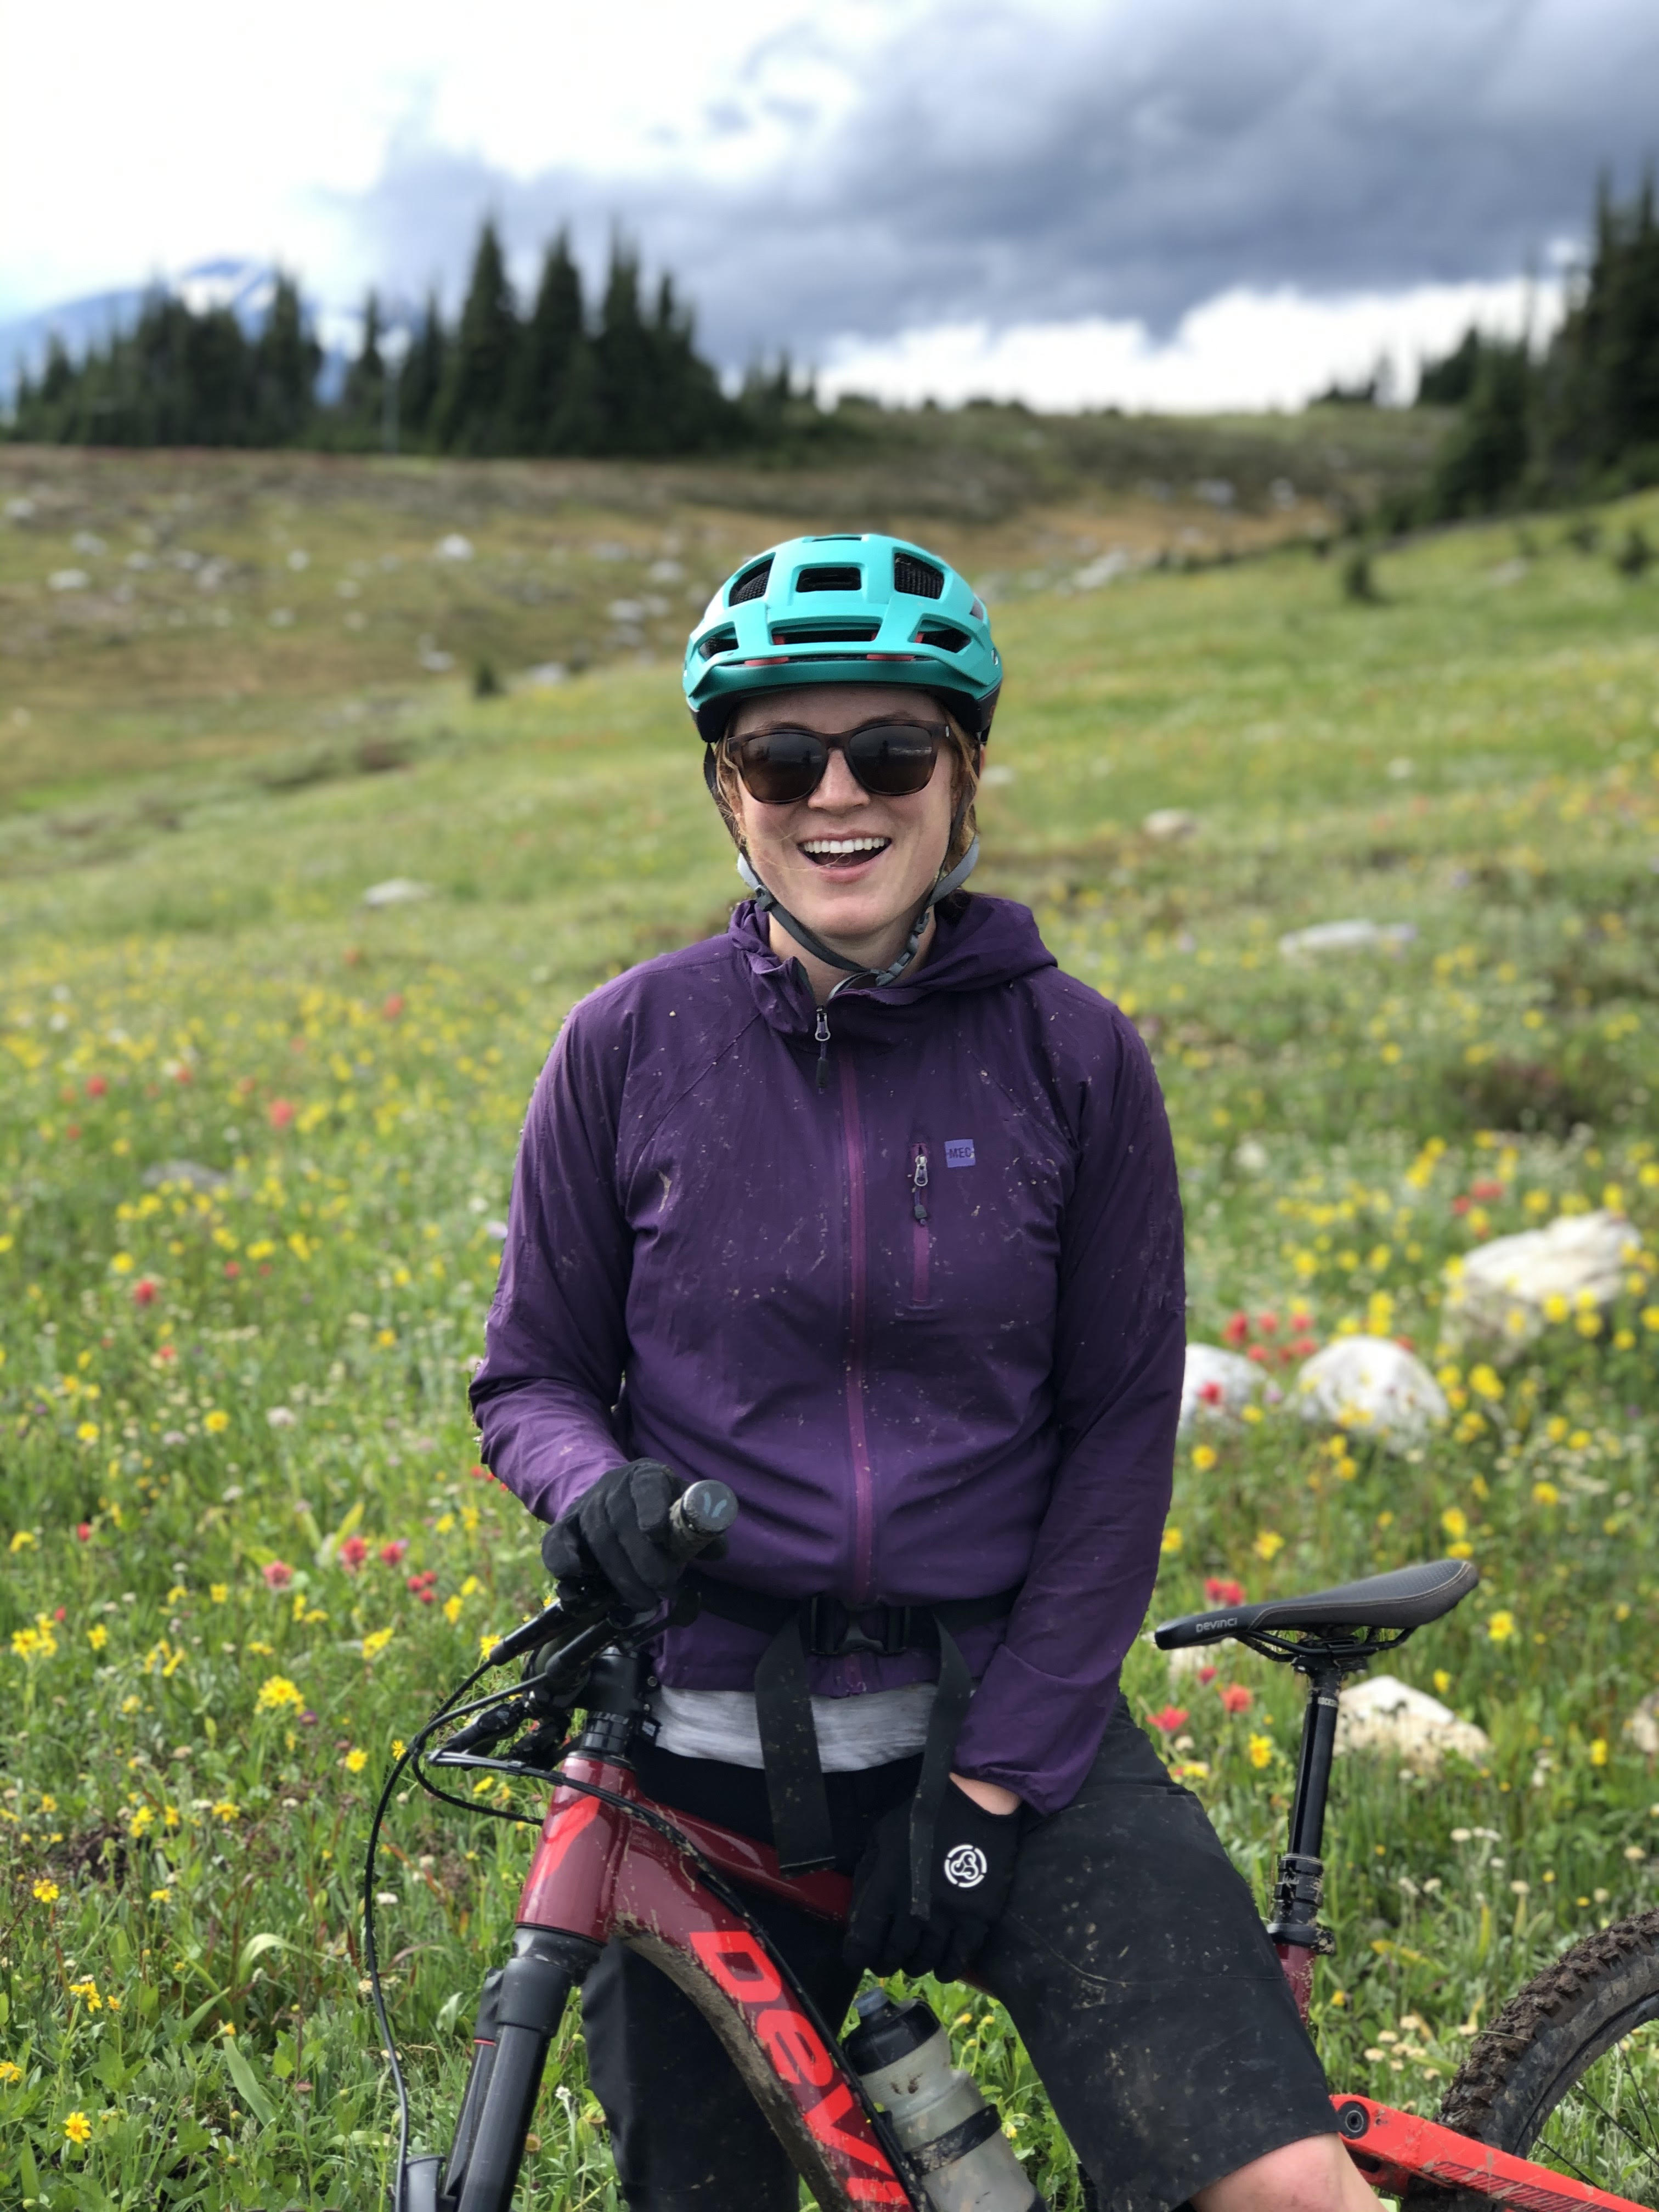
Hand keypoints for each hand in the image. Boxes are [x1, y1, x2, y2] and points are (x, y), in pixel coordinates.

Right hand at [540, 1460, 695, 1612]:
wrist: (615, 1497)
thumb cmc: (659, 1508)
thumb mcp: (682, 1509)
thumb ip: (700, 1530)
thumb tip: (718, 1551)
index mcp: (647, 1475)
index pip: (647, 1486)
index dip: (651, 1507)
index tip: (657, 1533)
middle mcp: (613, 1485)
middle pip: (620, 1519)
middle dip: (641, 1558)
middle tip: (661, 1589)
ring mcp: (587, 1504)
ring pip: (596, 1536)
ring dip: (619, 1573)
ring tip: (642, 1601)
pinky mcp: (565, 1525)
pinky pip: (556, 1541)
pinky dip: (563, 1561)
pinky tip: (577, 1583)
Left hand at [843, 1777, 1021, 1982]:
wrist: (975, 1803)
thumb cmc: (923, 1816)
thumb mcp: (883, 1836)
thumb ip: (869, 1874)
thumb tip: (860, 1909)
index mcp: (887, 1887)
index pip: (863, 1939)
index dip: (857, 1955)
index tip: (858, 1957)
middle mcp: (913, 1910)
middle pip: (894, 1954)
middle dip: (885, 1963)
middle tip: (886, 1962)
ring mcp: (947, 1918)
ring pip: (925, 1960)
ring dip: (915, 1966)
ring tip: (912, 1964)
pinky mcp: (975, 1919)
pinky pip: (959, 1958)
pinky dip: (947, 1969)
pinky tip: (941, 1969)